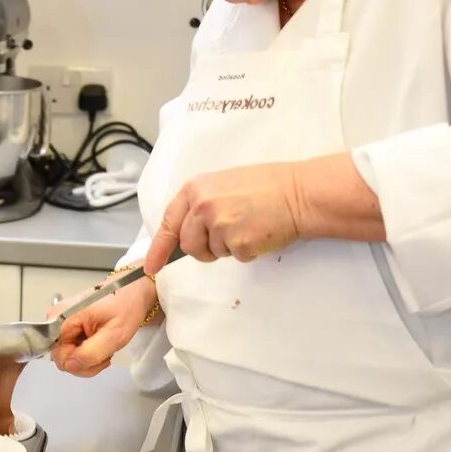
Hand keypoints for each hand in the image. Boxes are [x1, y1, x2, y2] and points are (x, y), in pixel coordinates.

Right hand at [50, 277, 156, 377]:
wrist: (131, 292)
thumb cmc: (125, 308)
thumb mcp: (114, 335)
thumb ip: (89, 353)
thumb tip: (69, 366)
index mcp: (62, 318)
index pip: (60, 357)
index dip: (81, 363)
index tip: (101, 357)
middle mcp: (55, 317)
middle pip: (62, 357)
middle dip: (85, 362)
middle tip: (105, 353)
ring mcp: (61, 320)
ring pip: (67, 354)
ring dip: (88, 357)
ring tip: (104, 346)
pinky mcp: (67, 323)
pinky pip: (71, 346)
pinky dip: (86, 350)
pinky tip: (99, 342)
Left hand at [146, 162, 302, 274]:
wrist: (298, 192)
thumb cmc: (265, 186)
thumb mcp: (222, 185)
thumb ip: (199, 205)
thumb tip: (184, 231)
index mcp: (195, 189)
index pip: (168, 223)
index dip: (159, 248)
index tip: (152, 266)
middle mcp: (202, 206)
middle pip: (188, 245)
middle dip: (203, 248)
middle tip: (226, 237)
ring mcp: (219, 225)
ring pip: (212, 252)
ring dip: (227, 247)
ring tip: (247, 225)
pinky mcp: (238, 243)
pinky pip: (235, 256)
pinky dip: (247, 250)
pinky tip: (259, 232)